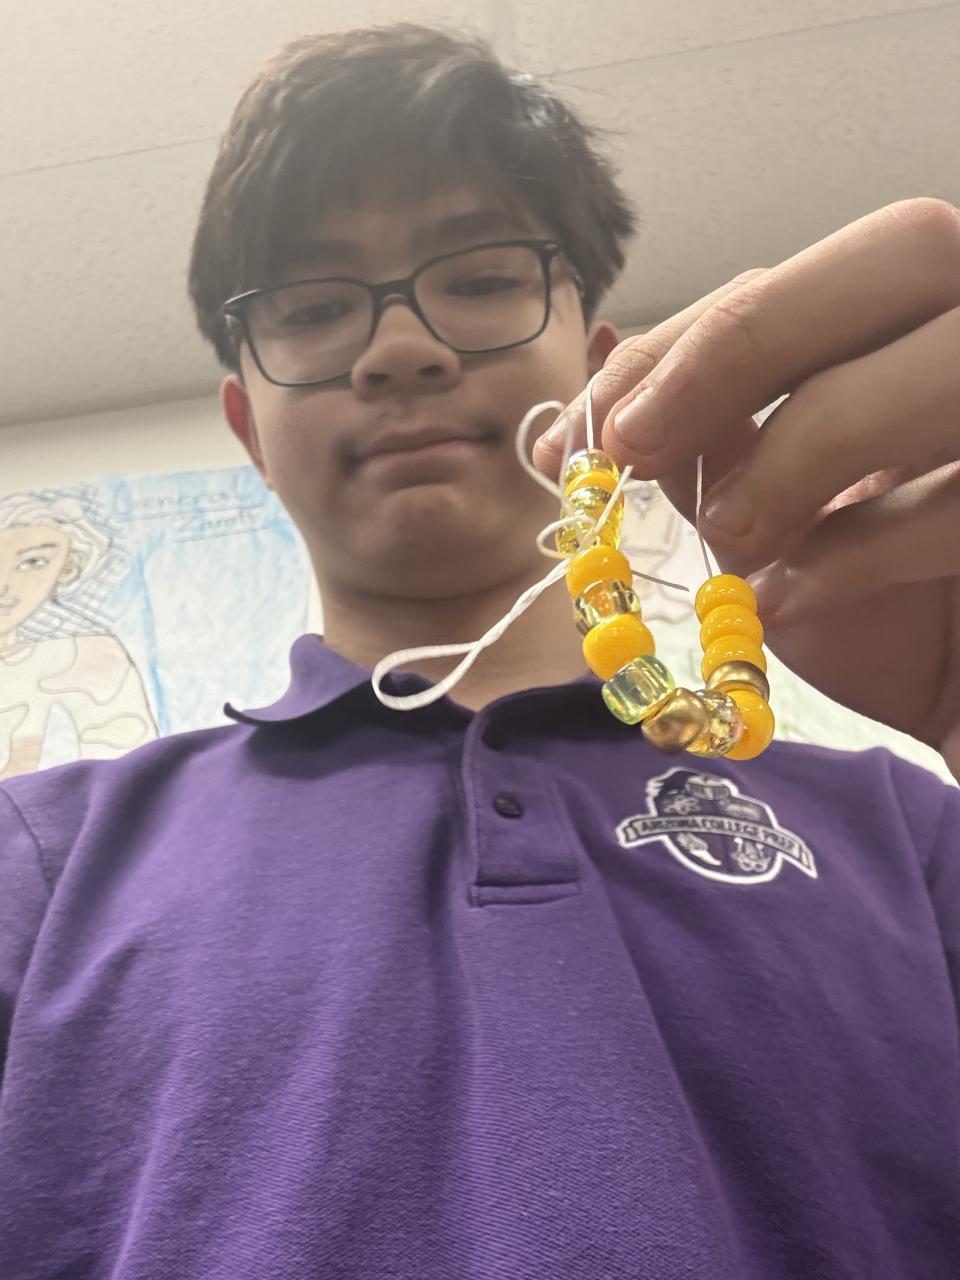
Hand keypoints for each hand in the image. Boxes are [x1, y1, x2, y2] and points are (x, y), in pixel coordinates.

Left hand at [533, 199, 959, 776]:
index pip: (800, 279)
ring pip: (953, 361)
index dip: (690, 337)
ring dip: (807, 442)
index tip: (598, 427)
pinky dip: (865, 548)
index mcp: (905, 330)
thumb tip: (574, 411)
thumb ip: (692, 453)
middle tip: (635, 443)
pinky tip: (784, 600)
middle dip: (745, 344)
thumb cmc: (859, 606)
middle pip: (905, 250)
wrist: (949, 694)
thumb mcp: (760, 522)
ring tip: (728, 534)